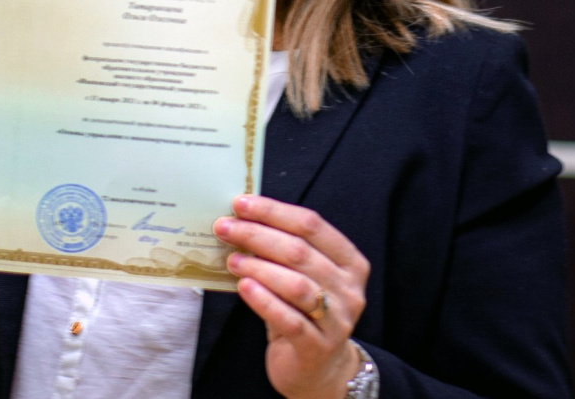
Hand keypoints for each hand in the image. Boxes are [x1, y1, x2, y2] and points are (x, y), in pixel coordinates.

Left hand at [214, 195, 369, 398]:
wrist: (318, 369)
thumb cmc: (303, 311)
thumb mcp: (301, 276)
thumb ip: (282, 250)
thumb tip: (240, 219)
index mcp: (349, 261)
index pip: (311, 224)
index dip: (273, 211)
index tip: (241, 203)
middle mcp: (349, 288)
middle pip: (300, 252)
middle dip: (257, 235)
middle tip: (225, 228)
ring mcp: (338, 320)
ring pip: (296, 285)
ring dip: (259, 267)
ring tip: (232, 259)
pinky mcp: (318, 347)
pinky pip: (289, 319)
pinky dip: (264, 301)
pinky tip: (243, 288)